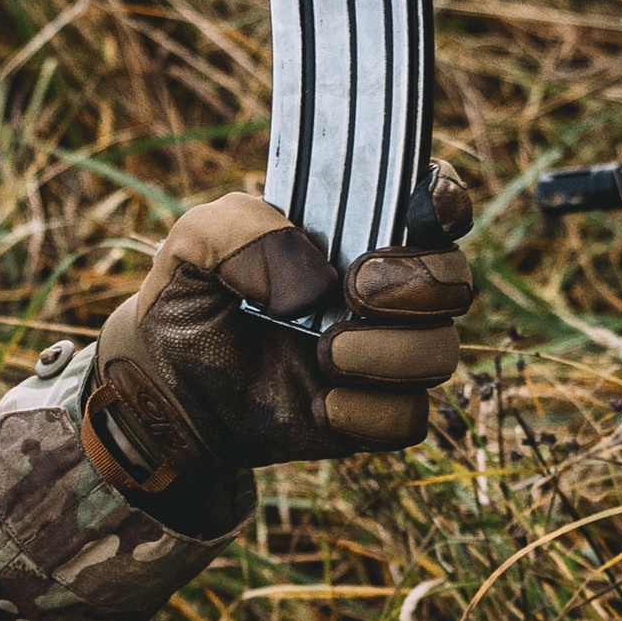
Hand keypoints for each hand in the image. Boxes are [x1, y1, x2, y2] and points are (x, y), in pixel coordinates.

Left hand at [82, 162, 473, 494]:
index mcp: (355, 234)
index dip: (445, 202)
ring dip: (388, 352)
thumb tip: (313, 283)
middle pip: (456, 282)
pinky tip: (319, 403)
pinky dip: (370, 412)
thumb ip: (243, 230)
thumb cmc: (190, 302)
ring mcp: (383, 355)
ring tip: (324, 352)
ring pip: (441, 352)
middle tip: (353, 290)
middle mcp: (385, 292)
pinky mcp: (372, 414)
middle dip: (418, 283)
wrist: (165, 392)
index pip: (433, 206)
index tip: (422, 210)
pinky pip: (410, 418)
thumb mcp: (193, 244)